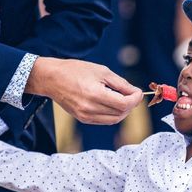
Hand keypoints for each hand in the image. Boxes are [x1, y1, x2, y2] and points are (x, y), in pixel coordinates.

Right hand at [25, 57, 142, 124]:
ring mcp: (86, 116)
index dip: (135, 99)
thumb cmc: (76, 71)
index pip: (124, 104)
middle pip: (121, 113)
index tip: (139, 92)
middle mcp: (90, 108)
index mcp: (95, 94)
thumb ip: (121, 84)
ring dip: (123, 111)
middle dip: (131, 105)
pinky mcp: (83, 119)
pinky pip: (104, 121)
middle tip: (132, 94)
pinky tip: (112, 104)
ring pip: (114, 120)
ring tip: (123, 99)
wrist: (52, 78)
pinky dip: (113, 114)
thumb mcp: (102, 71)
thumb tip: (135, 93)